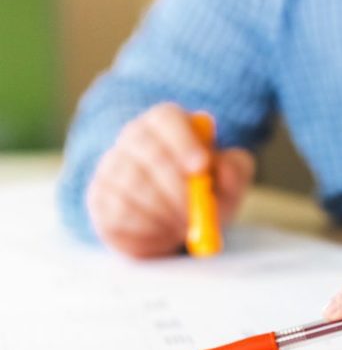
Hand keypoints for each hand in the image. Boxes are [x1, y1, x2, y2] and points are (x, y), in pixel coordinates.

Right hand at [87, 103, 254, 257]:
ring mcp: (111, 165)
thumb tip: (220, 166)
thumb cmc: (206, 192)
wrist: (174, 223)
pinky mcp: (99, 196)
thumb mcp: (230, 181)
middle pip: (148, 151)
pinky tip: (162, 231)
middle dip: (176, 186)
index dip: (183, 141)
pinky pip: (119, 211)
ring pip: (133, 184)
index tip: (201, 167)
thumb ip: (234, 169)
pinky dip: (147, 227)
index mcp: (167, 123)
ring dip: (164, 211)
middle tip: (194, 211)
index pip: (166, 118)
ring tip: (183, 224)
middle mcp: (134, 137)